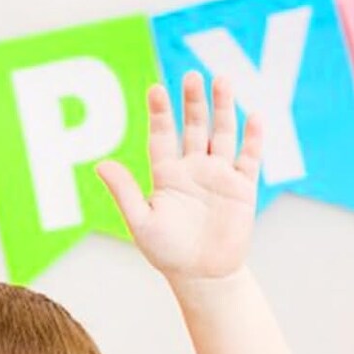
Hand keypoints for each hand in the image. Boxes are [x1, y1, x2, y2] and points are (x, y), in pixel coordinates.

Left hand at [96, 72, 259, 287]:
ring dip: (223, 108)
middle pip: (193, 126)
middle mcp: (193, 169)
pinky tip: (253, 116)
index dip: (160, 113)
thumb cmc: (168, 254)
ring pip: (222, 133)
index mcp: (167, 175)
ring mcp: (219, 176)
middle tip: (191, 76)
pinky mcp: (242, 189)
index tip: (156, 89)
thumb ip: (125, 191)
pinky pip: (249, 158)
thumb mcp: (141, 222)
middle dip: (193, 101)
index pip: (163, 135)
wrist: (203, 277)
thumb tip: (100, 163)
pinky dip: (252, 138)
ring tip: (222, 80)